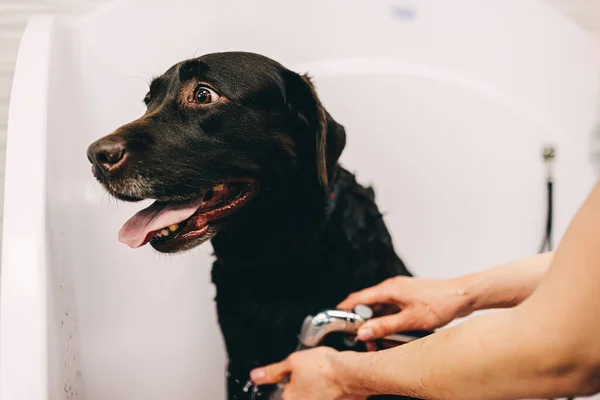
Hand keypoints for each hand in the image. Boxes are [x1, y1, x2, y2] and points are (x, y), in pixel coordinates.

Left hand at [250, 347, 365, 399]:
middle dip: (301, 387)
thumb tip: (255, 376)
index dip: (287, 383)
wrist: (353, 374)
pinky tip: (331, 385)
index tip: (295, 376)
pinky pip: (326, 397)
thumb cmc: (326, 368)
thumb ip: (273, 371)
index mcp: (289, 398)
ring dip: (315, 390)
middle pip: (297, 396)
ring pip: (312, 396)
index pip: (282, 393)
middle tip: (311, 375)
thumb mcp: (293, 361)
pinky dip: (327, 393)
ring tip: (322, 379)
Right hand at [338, 276, 470, 340]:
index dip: (345, 309)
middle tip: (363, 339)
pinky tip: (391, 332)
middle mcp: (392, 288)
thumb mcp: (410, 320)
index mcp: (389, 289)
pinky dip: (387, 320)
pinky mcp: (408, 297)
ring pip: (380, 308)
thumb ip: (384, 326)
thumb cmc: (440, 303)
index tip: (337, 319)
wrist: (462, 295)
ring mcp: (400, 292)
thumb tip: (363, 331)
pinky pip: (390, 309)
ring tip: (378, 339)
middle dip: (362, 322)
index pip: (358, 298)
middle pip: (368, 304)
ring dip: (376, 322)